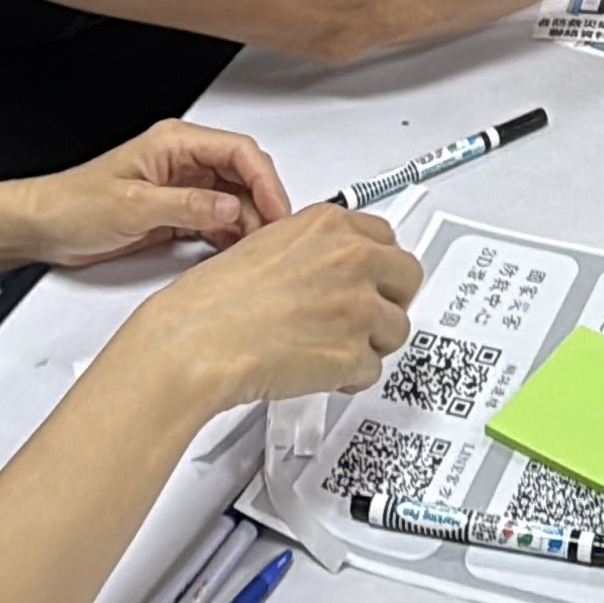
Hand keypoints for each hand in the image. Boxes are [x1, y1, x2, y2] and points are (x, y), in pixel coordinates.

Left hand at [16, 120, 294, 267]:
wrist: (43, 227)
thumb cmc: (73, 205)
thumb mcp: (132, 206)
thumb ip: (186, 206)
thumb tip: (232, 208)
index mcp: (175, 143)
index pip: (240, 152)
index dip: (266, 180)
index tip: (278, 210)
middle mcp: (184, 161)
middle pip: (244, 175)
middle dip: (264, 204)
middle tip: (275, 237)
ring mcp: (182, 187)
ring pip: (236, 200)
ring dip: (250, 224)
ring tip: (258, 251)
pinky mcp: (177, 212)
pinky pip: (218, 221)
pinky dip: (231, 237)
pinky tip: (236, 255)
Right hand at [133, 204, 422, 410]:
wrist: (195, 343)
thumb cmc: (212, 301)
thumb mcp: (266, 244)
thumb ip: (312, 250)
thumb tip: (330, 264)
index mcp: (329, 225)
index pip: (386, 237)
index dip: (378, 263)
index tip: (374, 275)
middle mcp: (352, 259)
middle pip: (408, 277)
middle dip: (390, 299)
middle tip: (365, 314)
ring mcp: (358, 307)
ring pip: (397, 328)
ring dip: (371, 341)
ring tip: (333, 345)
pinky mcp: (353, 354)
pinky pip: (372, 370)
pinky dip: (351, 377)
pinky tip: (321, 370)